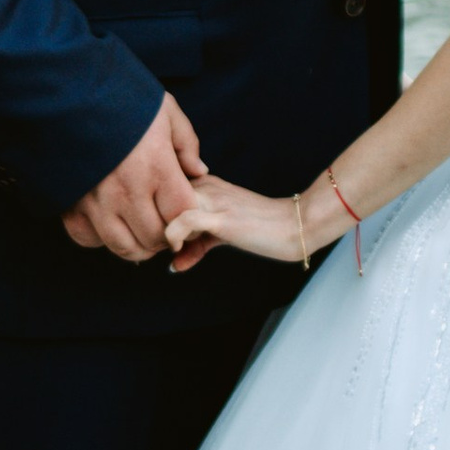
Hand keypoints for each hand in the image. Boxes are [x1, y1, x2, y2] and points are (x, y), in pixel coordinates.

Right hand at [63, 93, 205, 260]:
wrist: (64, 91)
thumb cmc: (120, 98)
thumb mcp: (163, 110)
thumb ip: (186, 143)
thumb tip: (199, 172)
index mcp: (155, 165)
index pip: (183, 214)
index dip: (190, 219)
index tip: (187, 213)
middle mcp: (127, 190)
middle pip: (156, 237)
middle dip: (167, 236)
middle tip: (166, 224)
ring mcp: (96, 201)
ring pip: (125, 247)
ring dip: (138, 245)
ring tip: (142, 231)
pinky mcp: (69, 204)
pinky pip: (88, 239)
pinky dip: (102, 239)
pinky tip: (110, 224)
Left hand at [160, 172, 318, 272]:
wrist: (295, 225)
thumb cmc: (263, 229)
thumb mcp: (223, 234)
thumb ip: (197, 246)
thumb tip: (174, 265)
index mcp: (207, 184)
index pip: (164, 192)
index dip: (155, 216)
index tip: (155, 239)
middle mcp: (207, 186)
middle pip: (160, 197)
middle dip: (153, 224)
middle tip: (155, 248)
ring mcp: (214, 199)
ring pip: (167, 205)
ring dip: (160, 230)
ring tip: (166, 249)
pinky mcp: (221, 217)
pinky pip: (184, 219)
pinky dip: (173, 236)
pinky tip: (176, 251)